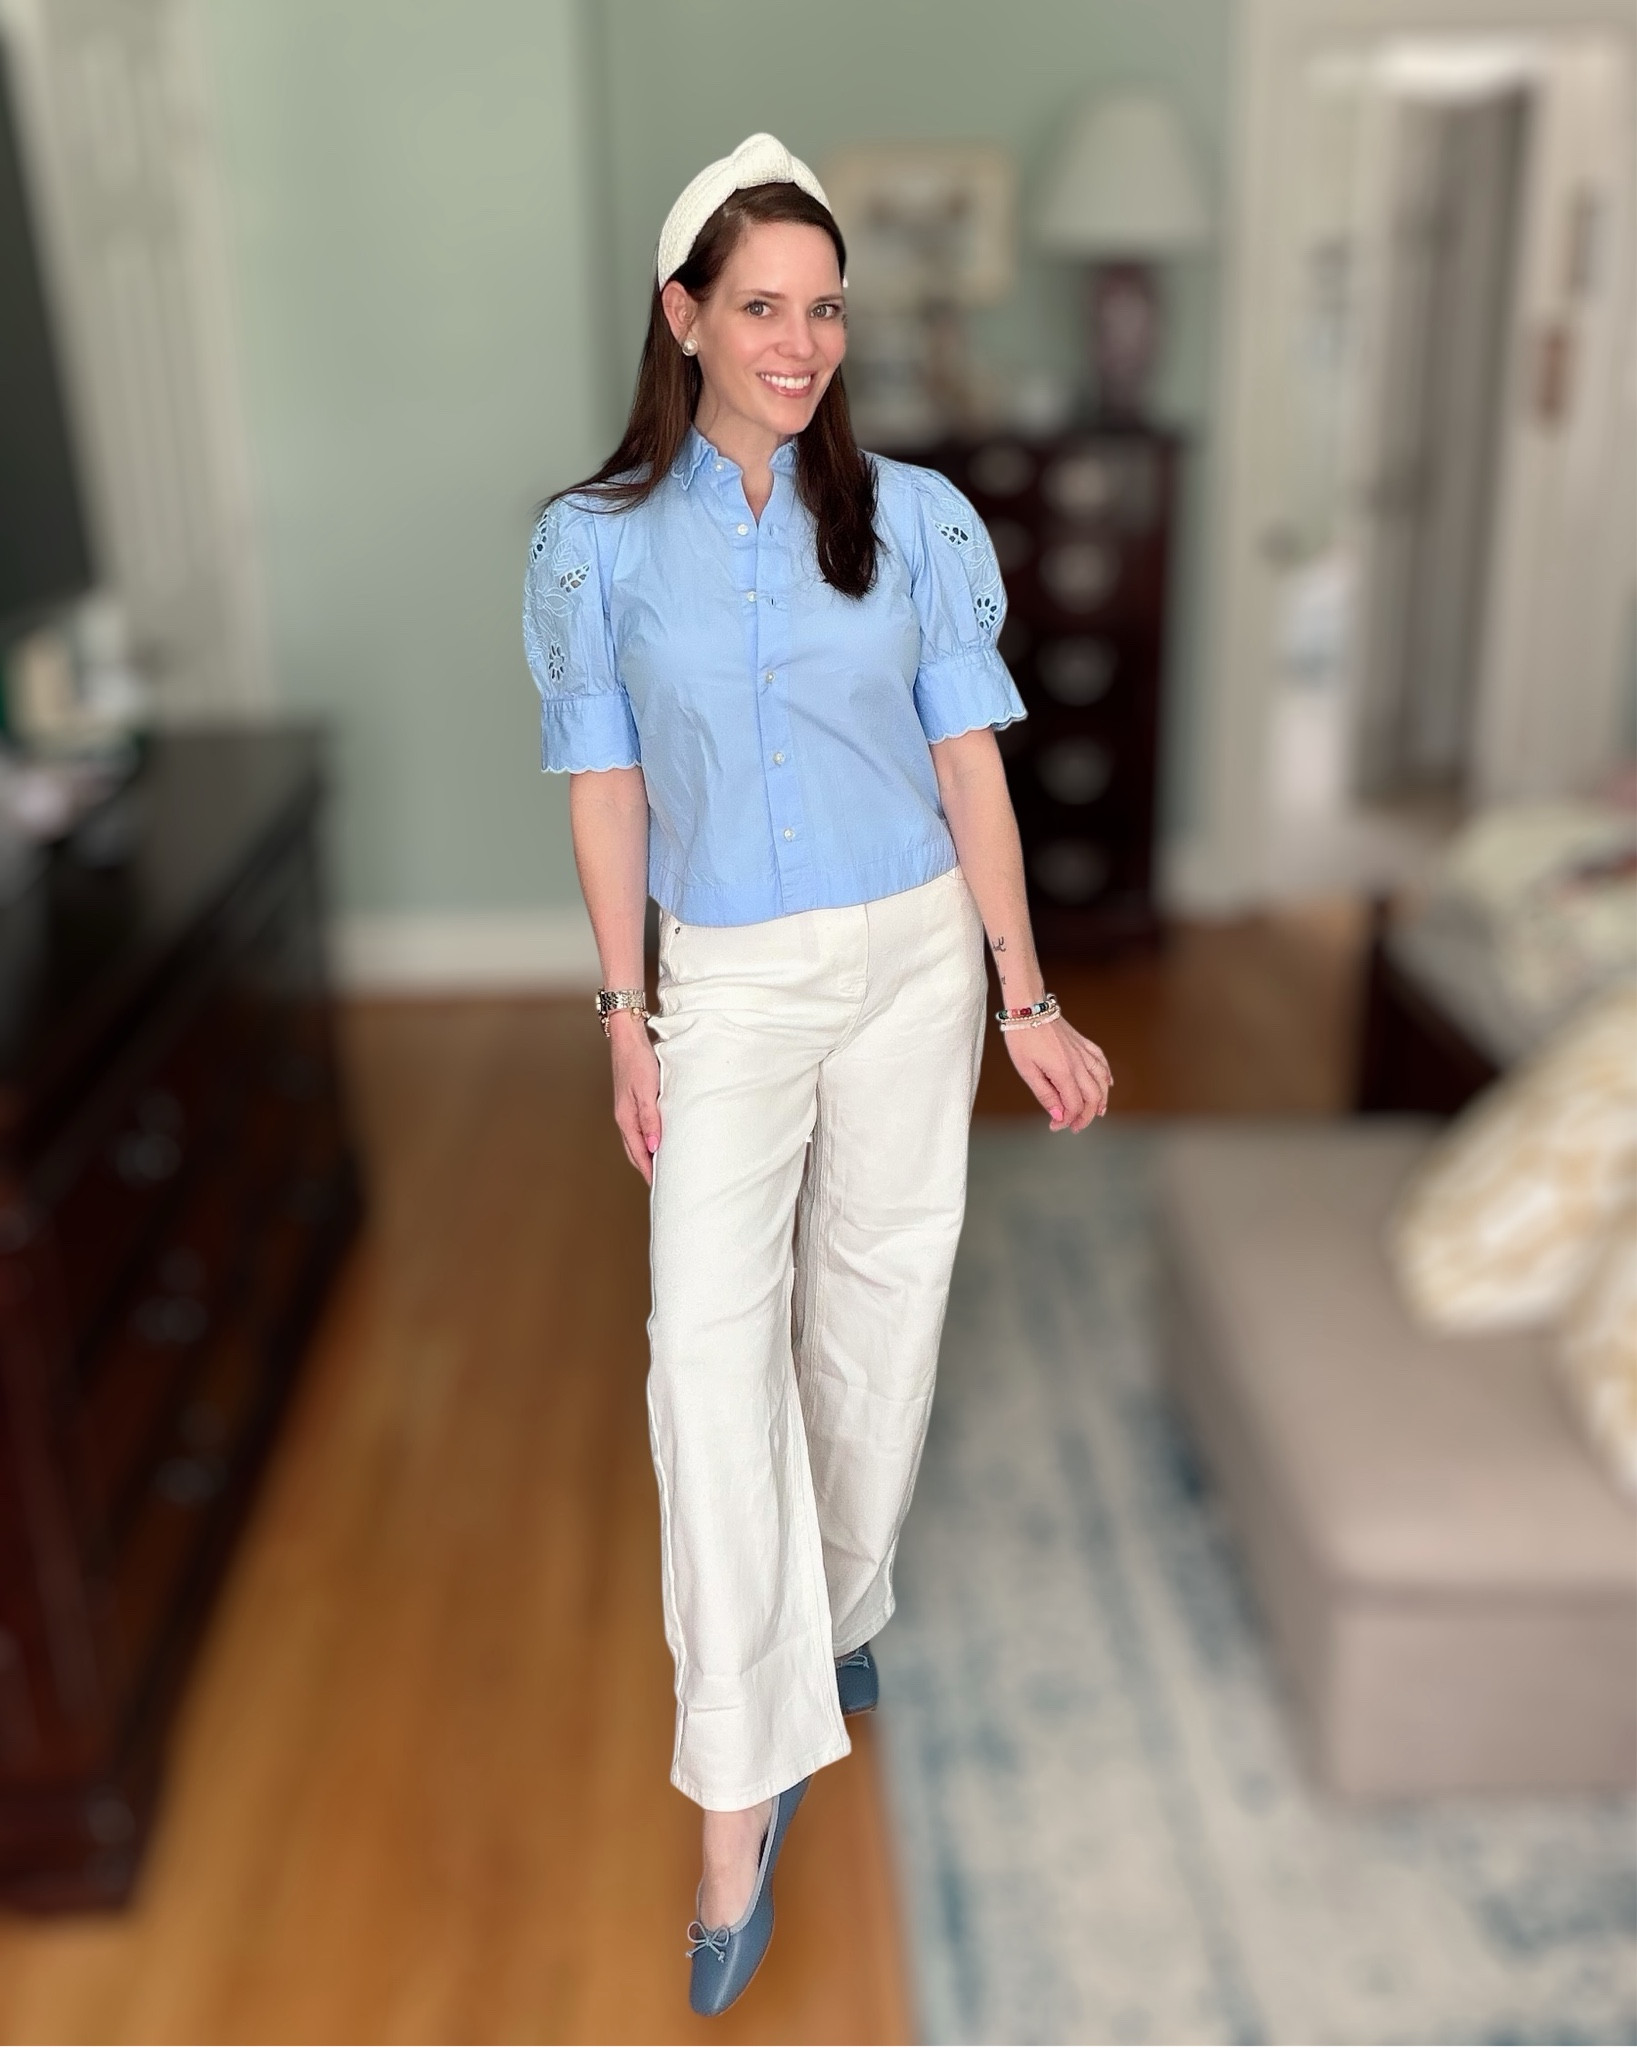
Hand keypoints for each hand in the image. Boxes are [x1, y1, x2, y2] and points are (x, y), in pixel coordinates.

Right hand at [608, 1011, 661, 1182]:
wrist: (627, 1038)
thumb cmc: (638, 1061)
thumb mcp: (648, 1090)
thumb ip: (651, 1119)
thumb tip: (653, 1146)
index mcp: (626, 1118)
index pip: (639, 1153)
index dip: (650, 1171)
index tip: (660, 1187)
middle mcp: (624, 1117)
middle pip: (635, 1151)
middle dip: (647, 1169)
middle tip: (662, 1184)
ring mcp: (625, 1110)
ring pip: (635, 1141)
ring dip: (646, 1156)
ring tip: (660, 1167)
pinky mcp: (631, 1102)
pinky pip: (638, 1129)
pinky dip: (646, 1140)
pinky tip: (656, 1140)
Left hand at [1003, 1015, 1110, 1132]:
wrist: (1028, 1008)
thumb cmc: (1023, 1038)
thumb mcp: (1027, 1070)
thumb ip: (1045, 1094)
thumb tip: (1058, 1116)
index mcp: (1063, 1072)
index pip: (1074, 1105)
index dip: (1067, 1120)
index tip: (1055, 1126)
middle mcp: (1079, 1064)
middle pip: (1092, 1097)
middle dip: (1086, 1116)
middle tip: (1075, 1127)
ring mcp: (1083, 1053)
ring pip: (1102, 1082)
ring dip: (1102, 1100)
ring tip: (1097, 1113)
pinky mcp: (1083, 1044)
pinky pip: (1102, 1062)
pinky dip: (1107, 1076)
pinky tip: (1108, 1084)